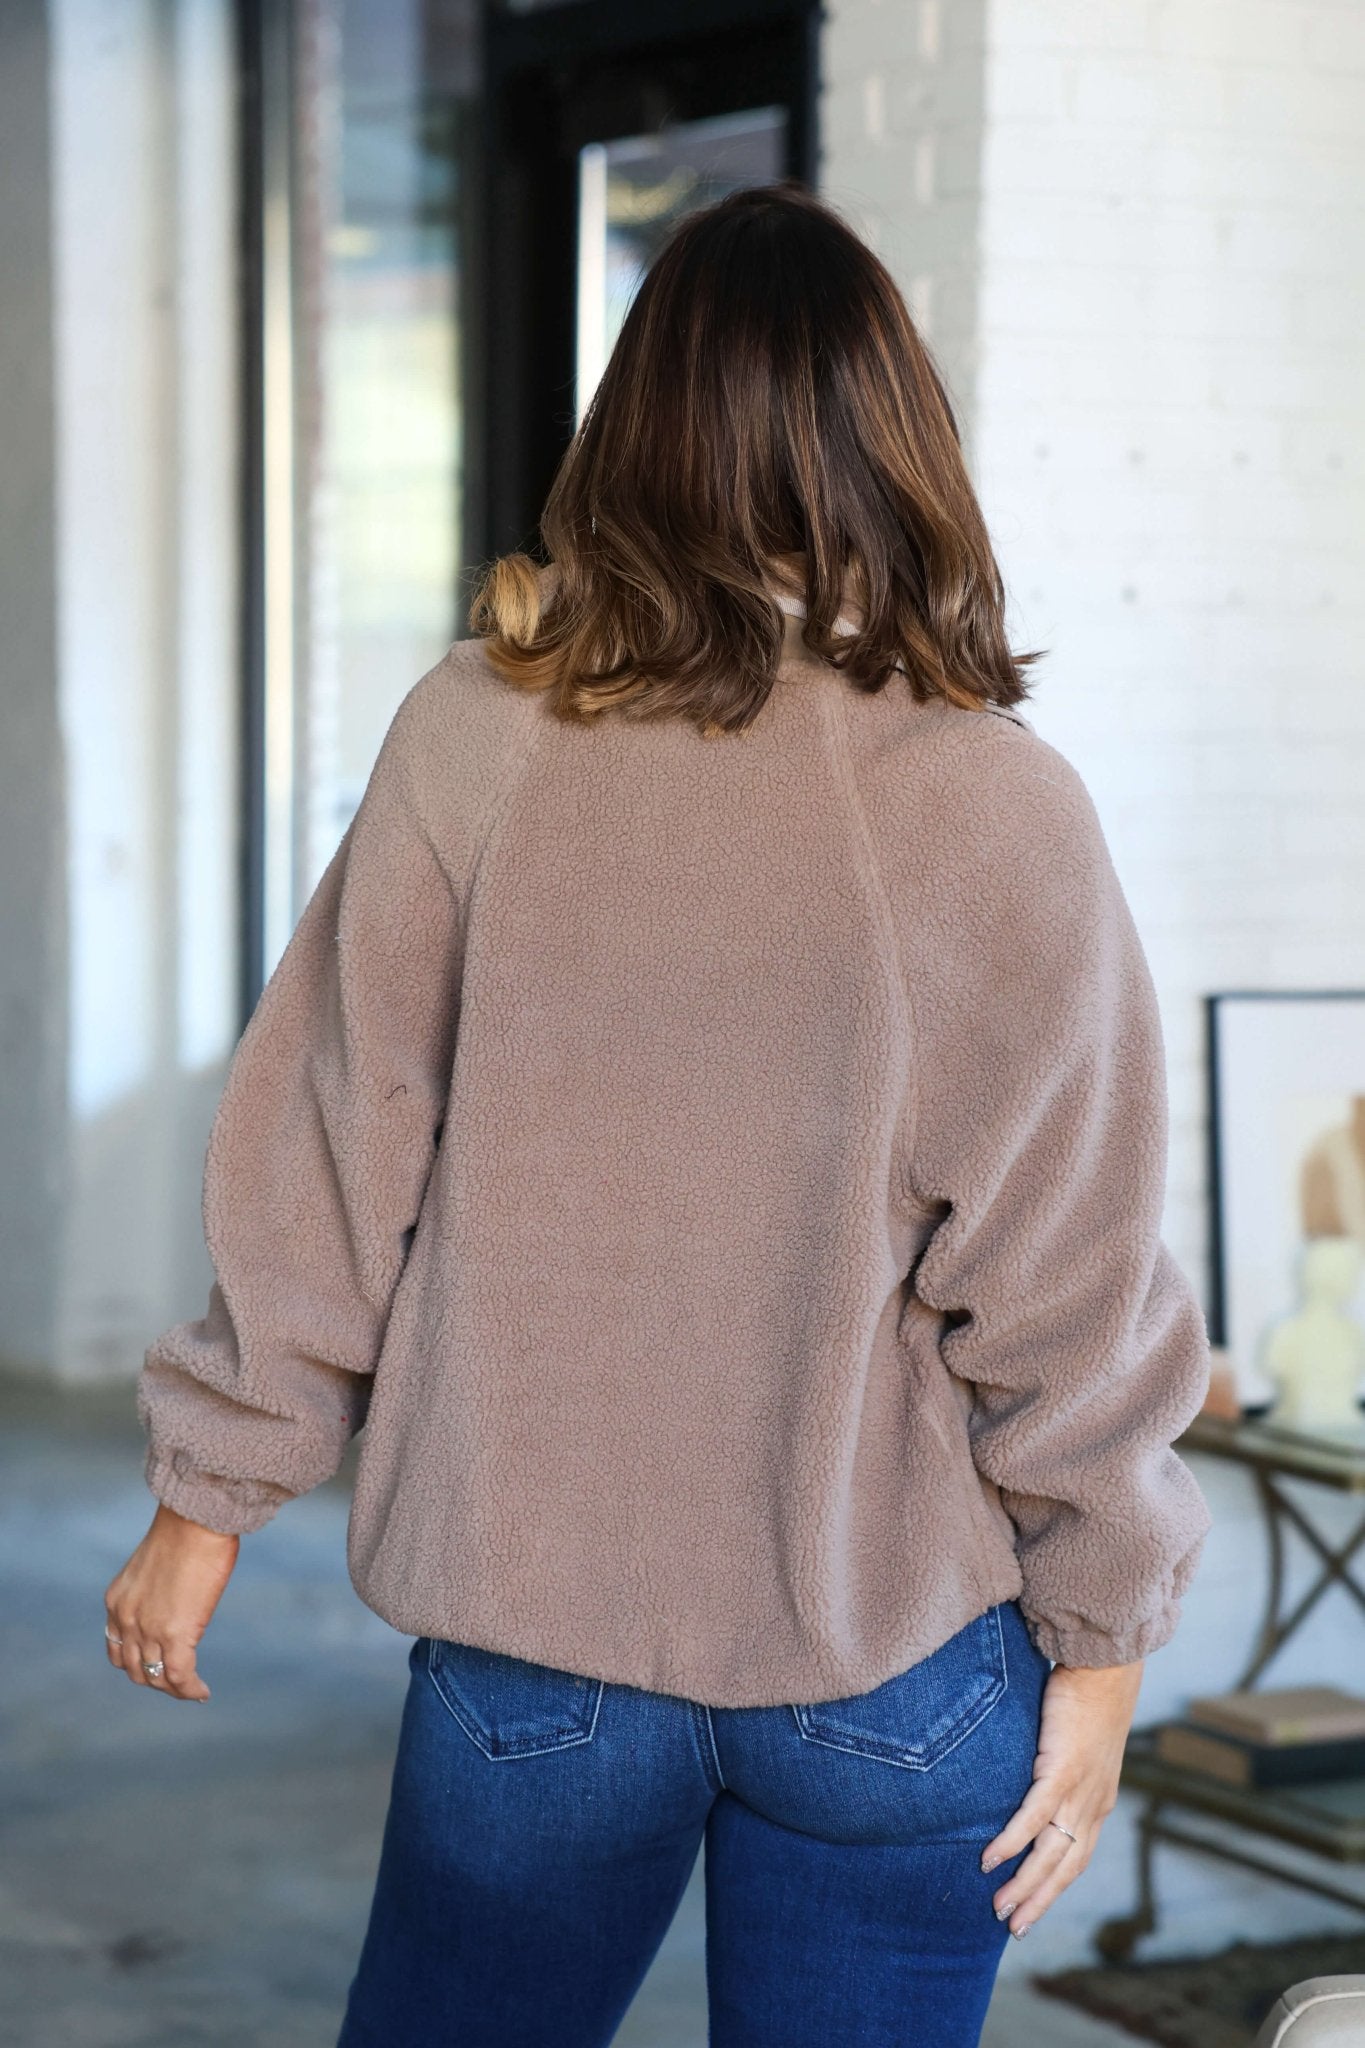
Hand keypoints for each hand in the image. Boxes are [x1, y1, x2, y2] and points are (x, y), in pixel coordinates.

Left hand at [103, 1504, 239, 1701]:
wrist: (194, 1519)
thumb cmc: (185, 1531)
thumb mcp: (154, 1566)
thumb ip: (155, 1590)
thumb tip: (177, 1601)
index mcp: (116, 1602)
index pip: (118, 1648)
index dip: (135, 1663)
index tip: (155, 1666)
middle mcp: (126, 1620)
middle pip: (135, 1669)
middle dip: (155, 1680)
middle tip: (176, 1683)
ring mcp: (149, 1630)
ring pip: (157, 1677)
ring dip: (174, 1689)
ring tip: (191, 1691)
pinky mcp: (175, 1634)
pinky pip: (181, 1675)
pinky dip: (190, 1690)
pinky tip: (202, 1692)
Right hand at [979, 1657, 1143, 1937]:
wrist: (1106, 1665)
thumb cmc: (1086, 1694)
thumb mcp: (1075, 1741)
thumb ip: (1057, 1765)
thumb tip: (1028, 1774)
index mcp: (1098, 1801)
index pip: (1077, 1858)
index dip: (1054, 1887)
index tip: (1031, 1910)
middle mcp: (1093, 1804)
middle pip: (1065, 1868)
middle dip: (1039, 1901)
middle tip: (1012, 1928)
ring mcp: (1080, 1790)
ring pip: (1051, 1852)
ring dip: (1025, 1885)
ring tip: (1000, 1908)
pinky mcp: (1062, 1769)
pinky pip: (1035, 1816)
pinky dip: (1014, 1841)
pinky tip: (992, 1859)